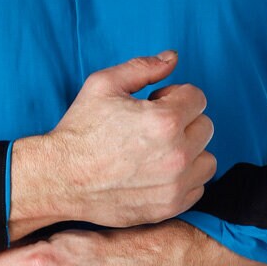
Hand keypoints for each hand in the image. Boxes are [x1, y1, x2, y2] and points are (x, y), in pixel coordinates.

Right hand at [43, 50, 216, 228]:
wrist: (59, 179)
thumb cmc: (79, 131)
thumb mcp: (103, 85)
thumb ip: (143, 67)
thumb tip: (173, 58)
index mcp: (165, 120)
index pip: (198, 98)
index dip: (175, 96)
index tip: (155, 104)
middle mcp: (176, 154)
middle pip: (205, 127)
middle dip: (183, 122)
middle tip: (152, 128)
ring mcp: (174, 184)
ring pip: (206, 159)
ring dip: (189, 152)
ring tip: (158, 151)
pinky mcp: (169, 207)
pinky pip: (197, 188)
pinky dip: (183, 179)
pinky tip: (157, 172)